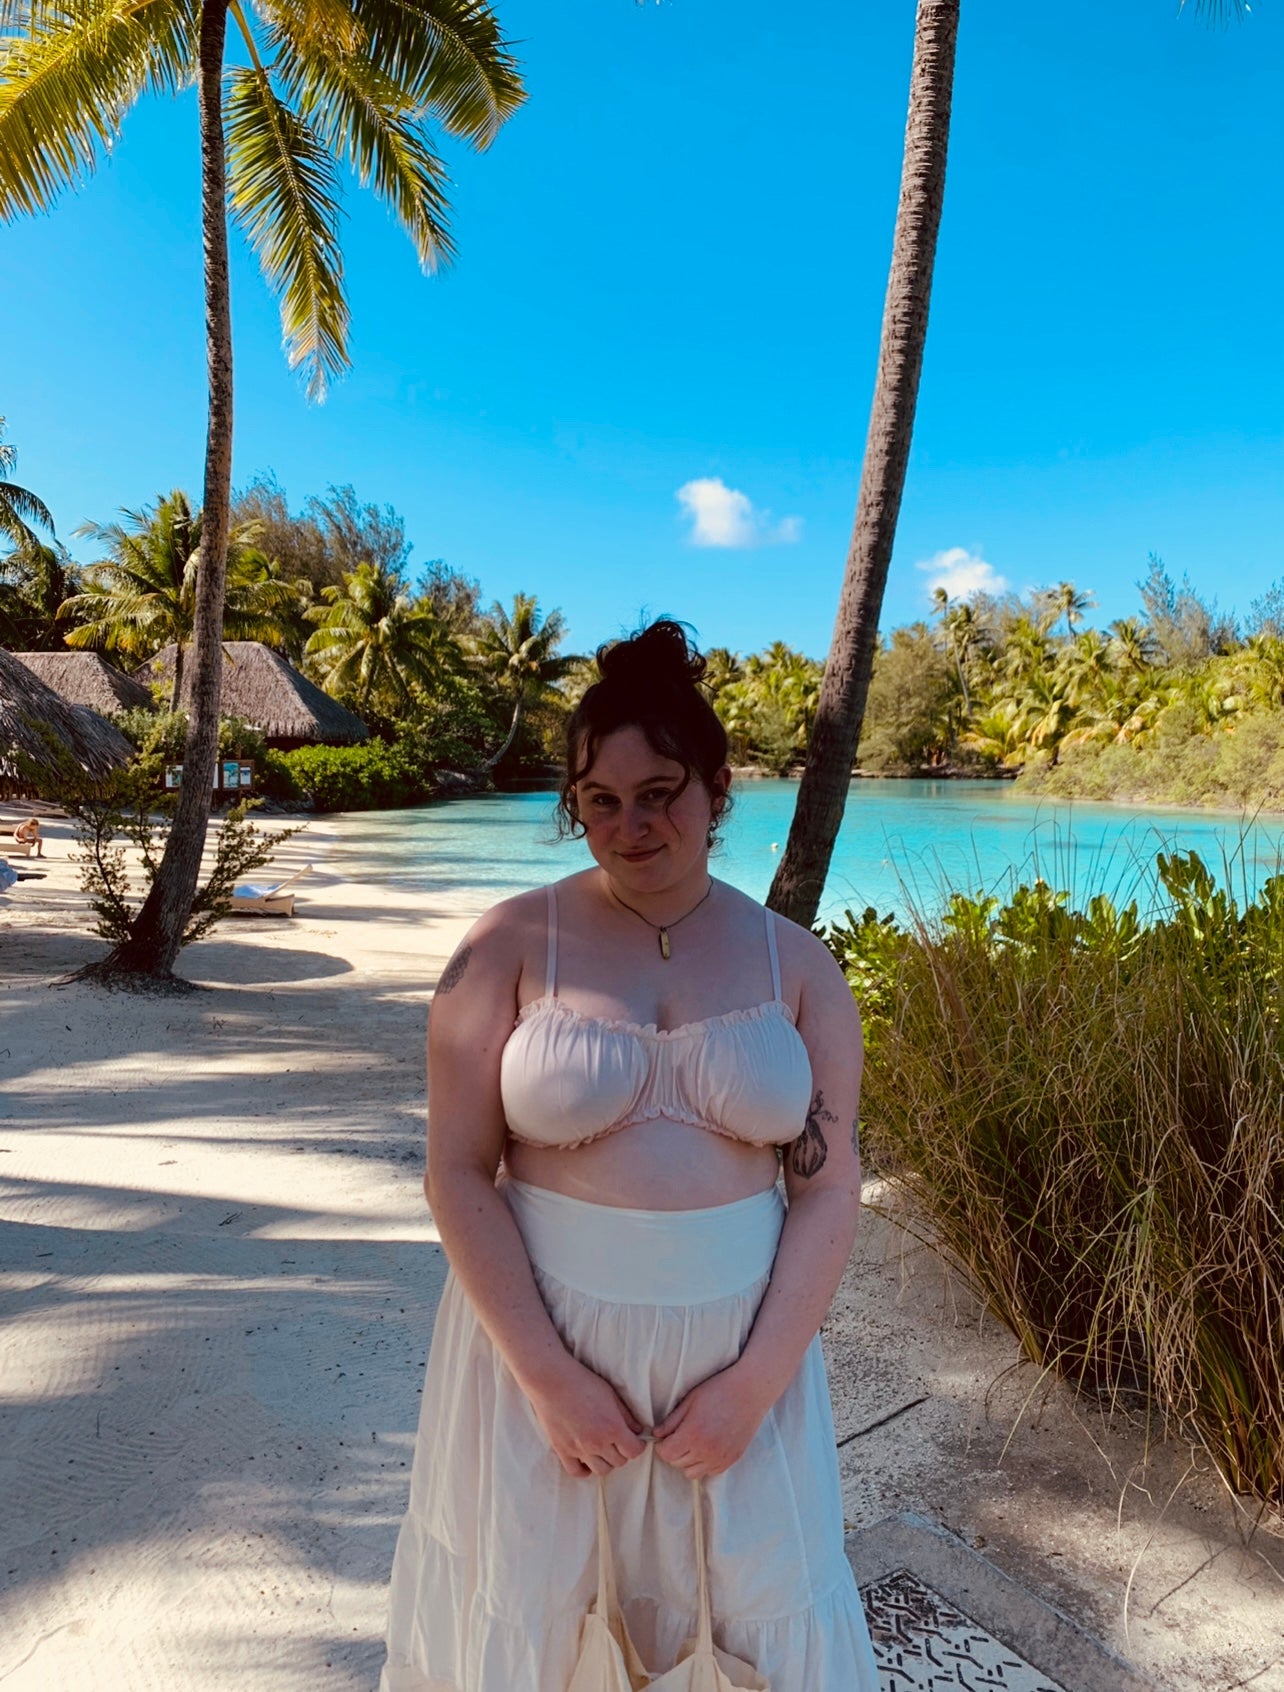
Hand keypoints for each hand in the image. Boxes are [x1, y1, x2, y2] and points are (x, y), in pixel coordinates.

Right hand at [526, 1358, 648, 1477]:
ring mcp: (579, 1449)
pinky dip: (584, 1469)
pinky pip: (577, 1472)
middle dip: (622, 1452)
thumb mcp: (610, 1394)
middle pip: (619, 1462)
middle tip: (618, 1441)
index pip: (634, 1451)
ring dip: (606, 1461)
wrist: (551, 1380)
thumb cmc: (583, 1382)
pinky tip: (587, 1459)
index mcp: (612, 1427)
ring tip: (603, 1449)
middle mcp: (597, 1443)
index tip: (635, 1440)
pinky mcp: (562, 1450)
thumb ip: (626, 1415)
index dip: (637, 1446)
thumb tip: (638, 1430)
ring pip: (601, 1470)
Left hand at [653, 1364, 770, 1479]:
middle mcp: (706, 1451)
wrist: (750, 1391)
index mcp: (693, 1434)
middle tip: (679, 1435)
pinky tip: (707, 1446)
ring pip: (692, 1472)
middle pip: (677, 1463)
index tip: (665, 1437)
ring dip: (688, 1460)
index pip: (667, 1454)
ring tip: (694, 1442)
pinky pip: (710, 1472)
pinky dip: (704, 1463)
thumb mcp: (690, 1400)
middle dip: (674, 1451)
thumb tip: (656, 1435)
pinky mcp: (731, 1460)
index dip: (662, 1446)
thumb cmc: (718, 1390)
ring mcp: (720, 1458)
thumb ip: (671, 1421)